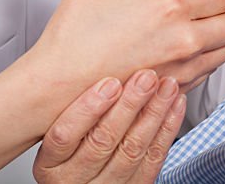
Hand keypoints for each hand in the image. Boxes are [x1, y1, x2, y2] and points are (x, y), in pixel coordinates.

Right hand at [30, 0, 224, 97]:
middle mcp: (184, 40)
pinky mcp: (175, 88)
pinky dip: (207, 55)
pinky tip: (184, 42)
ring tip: (203, 17)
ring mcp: (182, 68)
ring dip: (223, 31)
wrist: (59, 85)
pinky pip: (210, 71)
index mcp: (169, 7)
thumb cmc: (74, 34)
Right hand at [33, 70, 186, 182]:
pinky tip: (174, 106)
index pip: (64, 136)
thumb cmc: (66, 149)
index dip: (87, 109)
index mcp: (50, 165)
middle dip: (129, 105)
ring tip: (166, 86)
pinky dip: (167, 130)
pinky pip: (153, 161)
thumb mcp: (52, 128)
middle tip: (146, 77)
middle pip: (102, 141)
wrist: (82, 181)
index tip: (109, 83)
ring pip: (132, 150)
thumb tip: (83, 53)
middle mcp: (74, 179)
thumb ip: (64, 103)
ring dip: (153, 114)